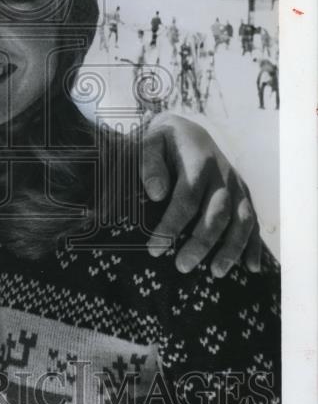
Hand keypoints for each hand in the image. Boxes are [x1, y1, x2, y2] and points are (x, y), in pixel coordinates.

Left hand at [140, 113, 260, 276]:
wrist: (189, 131)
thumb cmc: (164, 143)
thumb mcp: (151, 142)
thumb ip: (150, 164)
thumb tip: (156, 193)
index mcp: (198, 162)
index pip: (186, 198)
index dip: (171, 225)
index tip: (154, 249)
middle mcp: (223, 175)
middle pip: (217, 213)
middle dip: (201, 243)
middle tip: (182, 266)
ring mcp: (237, 186)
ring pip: (242, 220)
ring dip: (231, 248)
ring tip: (216, 272)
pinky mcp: (244, 195)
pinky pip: (253, 221)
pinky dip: (254, 244)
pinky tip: (251, 267)